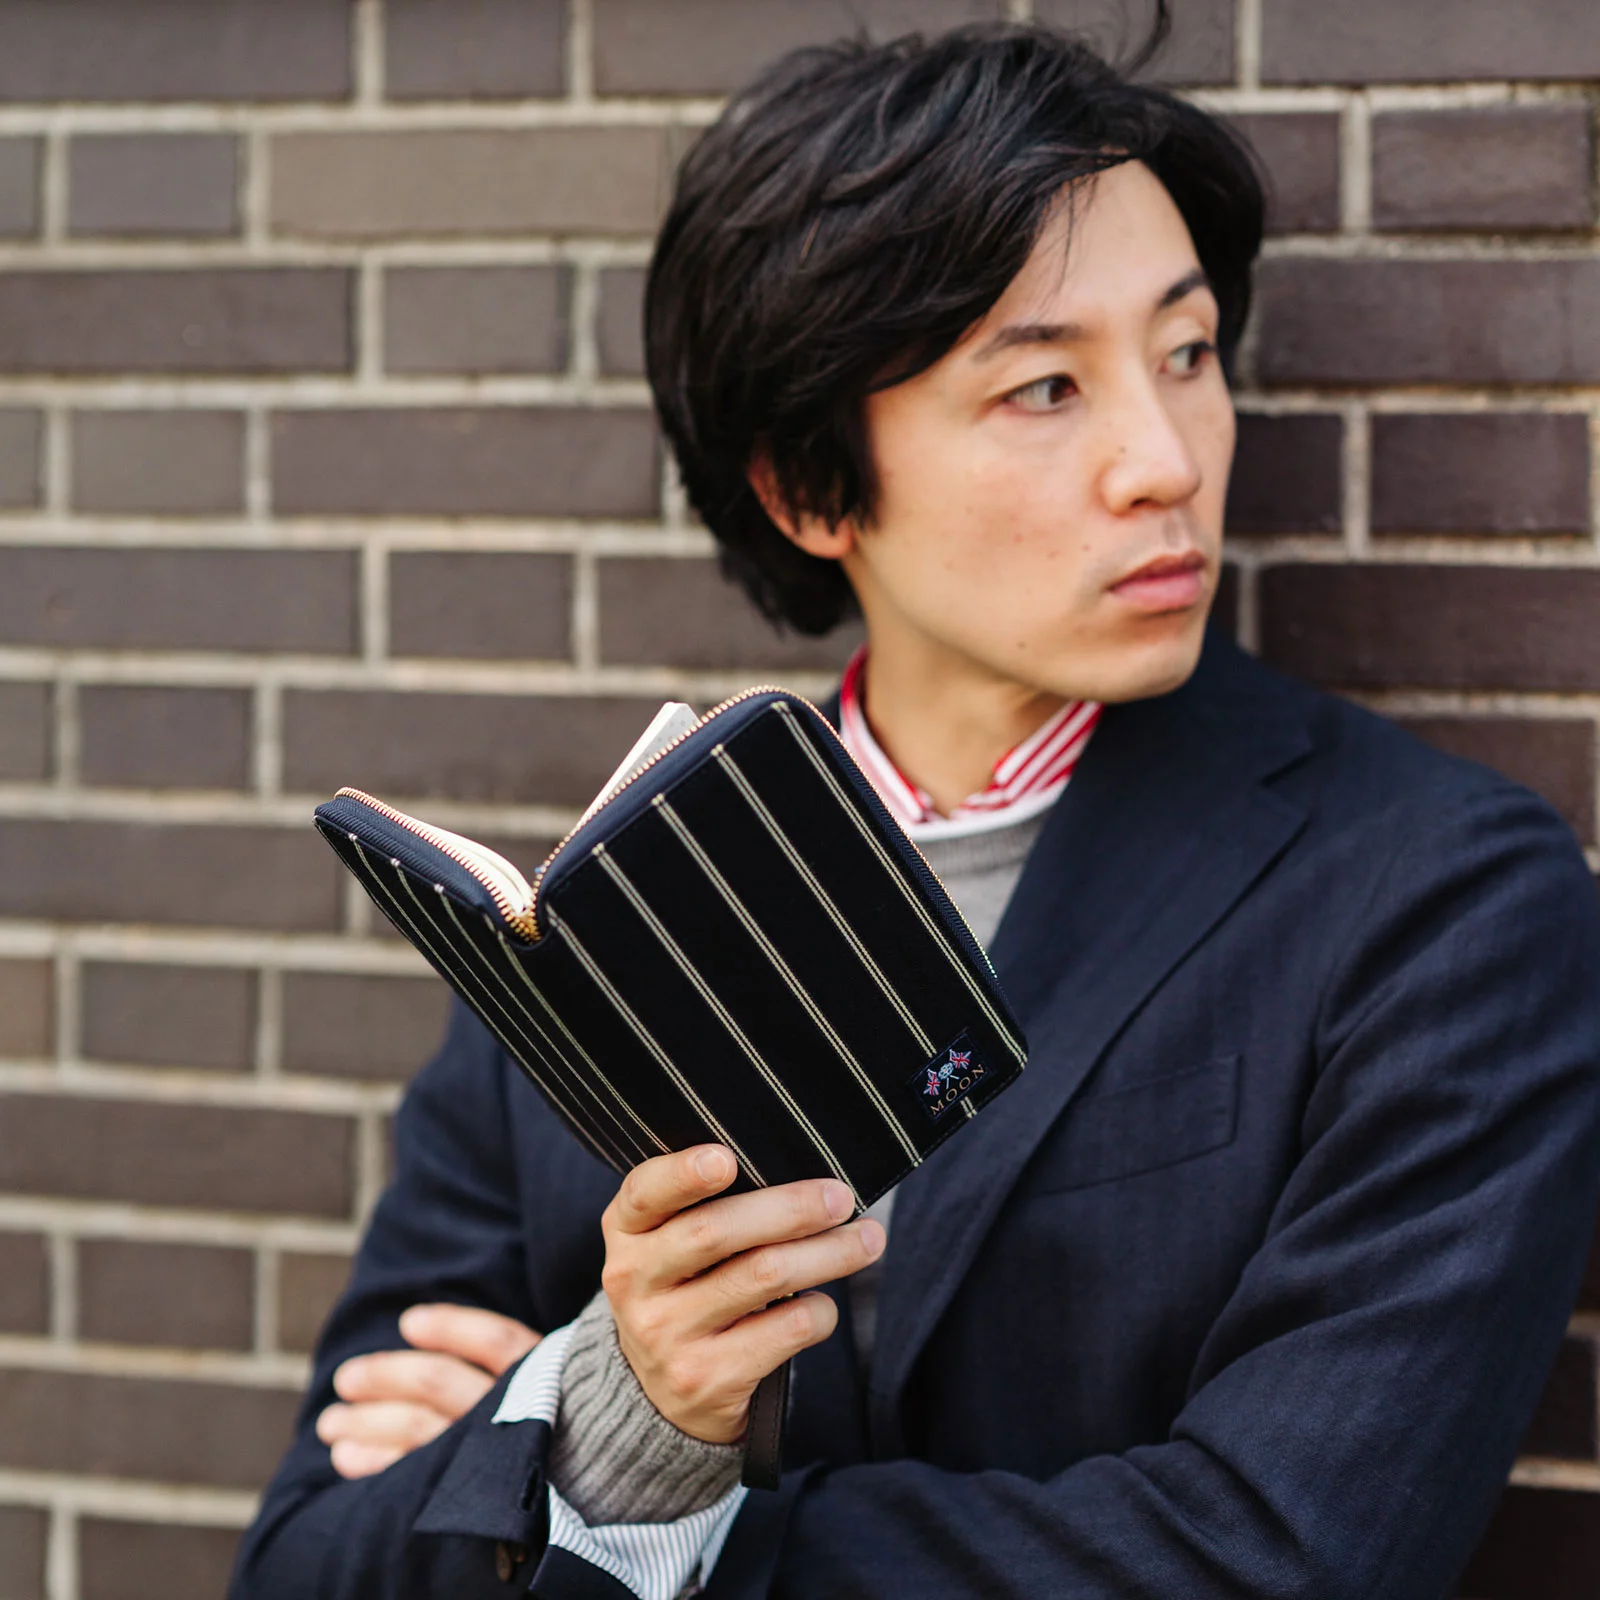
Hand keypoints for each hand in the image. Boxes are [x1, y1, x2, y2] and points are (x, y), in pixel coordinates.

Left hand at [316, 1303, 540, 1477]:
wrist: (578, 1489)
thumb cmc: (555, 1425)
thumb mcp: (550, 1382)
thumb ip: (510, 1361)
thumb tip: (427, 1329)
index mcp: (544, 1378)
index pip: (495, 1341)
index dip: (451, 1327)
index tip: (409, 1322)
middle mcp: (518, 1415)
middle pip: (440, 1382)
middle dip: (386, 1375)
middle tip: (346, 1379)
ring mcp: (493, 1457)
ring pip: (418, 1427)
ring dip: (366, 1421)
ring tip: (330, 1422)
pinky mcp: (474, 1495)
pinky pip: (413, 1473)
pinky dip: (375, 1461)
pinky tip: (347, 1456)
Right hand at [601, 1145, 884, 1444]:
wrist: (662, 1393)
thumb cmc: (688, 1288)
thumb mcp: (672, 1244)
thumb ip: (710, 1205)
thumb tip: (804, 1174)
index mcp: (627, 1231)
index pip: (645, 1194)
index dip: (683, 1174)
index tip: (726, 1158)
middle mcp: (634, 1280)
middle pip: (716, 1231)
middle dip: (791, 1208)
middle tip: (840, 1198)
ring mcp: (666, 1333)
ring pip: (763, 1275)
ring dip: (828, 1253)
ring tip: (866, 1239)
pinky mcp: (704, 1378)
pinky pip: (784, 1329)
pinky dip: (820, 1311)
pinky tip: (825, 1305)